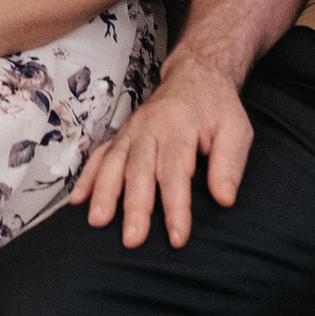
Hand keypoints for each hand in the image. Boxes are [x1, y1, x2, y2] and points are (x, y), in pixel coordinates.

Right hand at [70, 55, 253, 248]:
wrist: (195, 76)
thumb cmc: (217, 109)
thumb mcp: (236, 130)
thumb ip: (230, 164)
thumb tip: (225, 200)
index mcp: (180, 127)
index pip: (176, 171)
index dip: (176, 207)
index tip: (177, 238)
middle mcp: (150, 128)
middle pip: (139, 170)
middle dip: (134, 206)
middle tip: (132, 239)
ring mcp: (131, 131)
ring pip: (114, 163)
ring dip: (103, 193)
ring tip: (97, 222)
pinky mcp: (122, 135)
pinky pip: (100, 155)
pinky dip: (87, 177)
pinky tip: (77, 200)